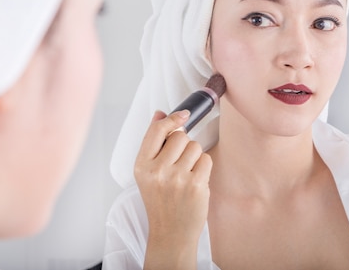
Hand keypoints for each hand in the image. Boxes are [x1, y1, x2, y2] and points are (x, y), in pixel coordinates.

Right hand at [134, 110, 212, 269]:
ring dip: (194, 156)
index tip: (183, 115)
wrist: (171, 233)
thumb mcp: (147, 172)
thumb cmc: (160, 201)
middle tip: (179, 163)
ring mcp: (177, 178)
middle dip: (184, 145)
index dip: (172, 119)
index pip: (157, 131)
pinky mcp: (196, 185)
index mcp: (142, 166)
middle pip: (180, 136)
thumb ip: (153, 142)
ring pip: (195, 146)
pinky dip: (203, 167)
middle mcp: (158, 171)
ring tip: (186, 173)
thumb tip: (160, 114)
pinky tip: (195, 180)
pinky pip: (206, 160)